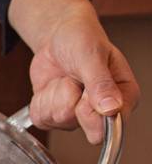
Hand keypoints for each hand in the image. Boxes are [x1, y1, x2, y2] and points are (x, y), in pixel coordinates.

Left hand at [9, 0, 138, 143]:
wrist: (56, 36)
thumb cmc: (81, 40)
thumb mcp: (92, 57)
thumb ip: (100, 83)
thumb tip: (111, 109)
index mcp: (124, 97)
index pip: (110, 127)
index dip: (90, 112)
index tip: (83, 90)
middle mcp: (103, 112)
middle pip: (81, 125)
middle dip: (68, 98)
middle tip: (73, 78)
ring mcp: (78, 116)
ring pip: (57, 120)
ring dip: (54, 96)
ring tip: (64, 79)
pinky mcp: (56, 116)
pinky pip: (41, 120)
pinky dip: (40, 101)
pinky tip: (51, 86)